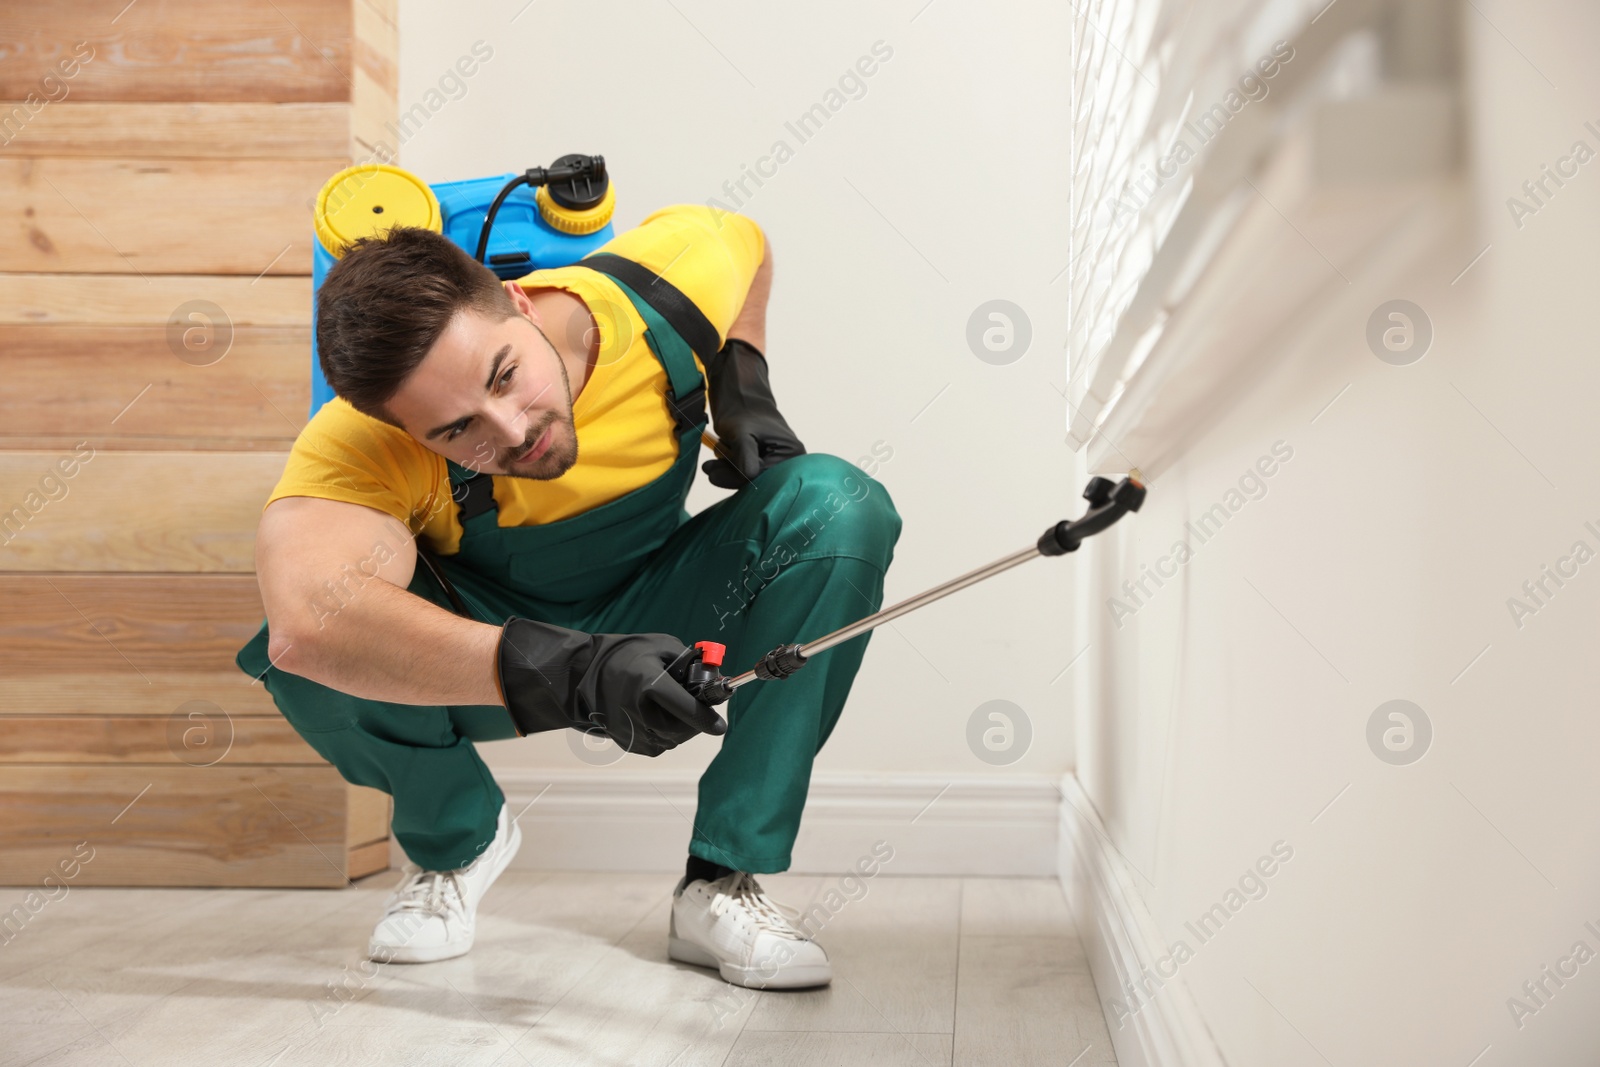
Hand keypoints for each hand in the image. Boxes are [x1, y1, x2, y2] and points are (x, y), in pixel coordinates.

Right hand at [497, 617, 726, 755]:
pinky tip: (659, 714)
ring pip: (674, 739)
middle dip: (695, 719)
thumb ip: (689, 661)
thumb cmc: (626, 656)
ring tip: (673, 705)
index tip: (720, 725)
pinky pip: (661, 744)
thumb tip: (712, 677)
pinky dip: (668, 731)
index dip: (706, 718)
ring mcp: (633, 733)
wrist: (585, 676)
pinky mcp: (630, 744)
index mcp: (648, 686)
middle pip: (683, 729)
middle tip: (697, 703)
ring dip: (682, 726)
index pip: (686, 709)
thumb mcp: (660, 647)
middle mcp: (640, 714)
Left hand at [701, 338, 805, 489]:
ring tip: (715, 455)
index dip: (738, 479)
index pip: (765, 480)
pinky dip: (730, 466)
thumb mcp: (740, 432)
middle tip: (709, 467)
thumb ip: (745, 454)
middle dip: (732, 474)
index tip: (713, 473)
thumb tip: (750, 475)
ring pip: (748, 478)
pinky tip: (719, 456)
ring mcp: (775, 460)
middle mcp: (789, 461)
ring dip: (728, 470)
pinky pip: (745, 472)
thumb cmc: (740, 406)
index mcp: (792, 454)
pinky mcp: (762, 459)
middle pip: (758, 482)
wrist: (737, 390)